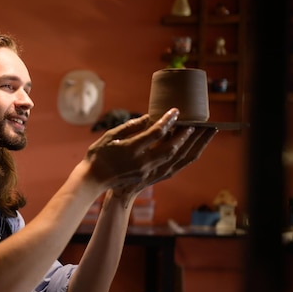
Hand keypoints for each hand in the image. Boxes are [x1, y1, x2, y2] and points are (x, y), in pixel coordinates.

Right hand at [83, 108, 216, 196]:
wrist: (93, 180)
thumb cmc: (98, 155)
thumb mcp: (110, 136)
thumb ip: (131, 126)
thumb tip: (149, 117)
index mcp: (130, 149)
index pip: (155, 133)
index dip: (167, 121)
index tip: (175, 111)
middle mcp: (141, 162)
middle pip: (170, 148)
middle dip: (184, 134)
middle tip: (195, 122)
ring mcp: (146, 171)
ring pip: (173, 158)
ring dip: (188, 145)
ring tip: (198, 134)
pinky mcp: (148, 177)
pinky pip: (171, 165)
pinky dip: (182, 155)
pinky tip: (188, 147)